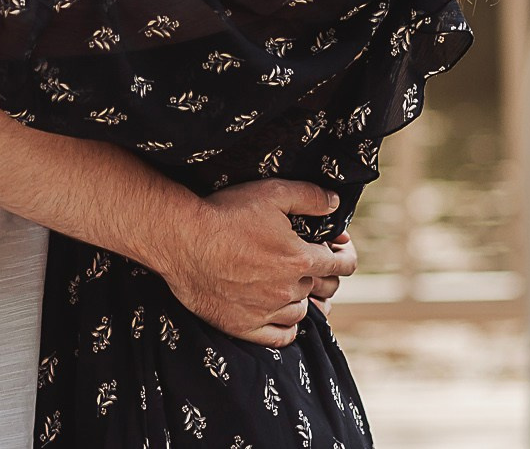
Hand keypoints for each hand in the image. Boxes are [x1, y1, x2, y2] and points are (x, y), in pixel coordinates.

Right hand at [154, 179, 352, 348]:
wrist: (182, 241)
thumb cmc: (225, 213)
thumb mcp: (271, 193)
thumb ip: (309, 197)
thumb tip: (335, 204)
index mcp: (300, 258)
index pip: (341, 265)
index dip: (347, 256)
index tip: (342, 249)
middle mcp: (288, 289)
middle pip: (323, 288)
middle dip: (324, 273)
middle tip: (314, 262)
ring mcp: (266, 310)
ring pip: (301, 312)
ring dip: (303, 298)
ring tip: (292, 284)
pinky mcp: (244, 326)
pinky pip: (279, 336)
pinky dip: (286, 326)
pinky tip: (282, 314)